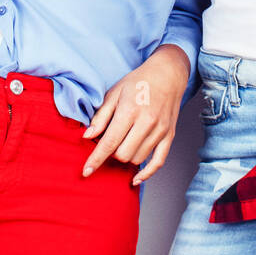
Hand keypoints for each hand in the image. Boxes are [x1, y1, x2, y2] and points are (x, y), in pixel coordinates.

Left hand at [81, 44, 189, 183]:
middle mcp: (147, 122)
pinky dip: (146, 174)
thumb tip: (87, 137)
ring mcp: (160, 131)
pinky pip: (158, 162)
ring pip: (137, 159)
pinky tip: (136, 179)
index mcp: (130, 110)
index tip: (86, 171)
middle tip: (110, 140)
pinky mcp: (169, 136)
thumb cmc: (138, 82)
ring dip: (126, 156)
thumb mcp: (114, 93)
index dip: (96, 159)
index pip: (110, 142)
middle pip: (123, 154)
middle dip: (112, 153)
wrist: (168, 74)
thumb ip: (101, 117)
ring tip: (124, 142)